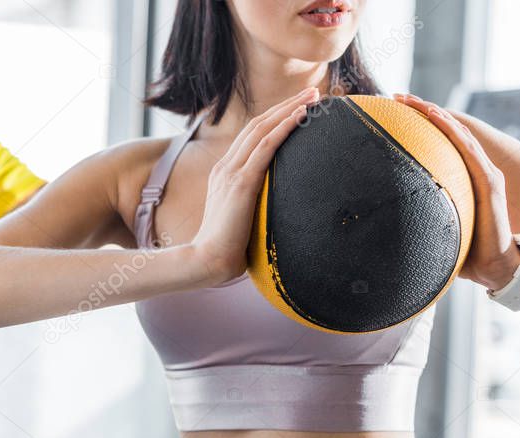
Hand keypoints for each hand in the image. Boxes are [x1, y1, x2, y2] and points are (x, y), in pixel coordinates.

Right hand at [191, 87, 320, 285]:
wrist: (207, 261)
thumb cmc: (225, 251)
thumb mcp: (241, 220)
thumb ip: (253, 208)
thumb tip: (276, 212)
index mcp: (224, 174)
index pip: (251, 137)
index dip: (274, 119)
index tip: (297, 109)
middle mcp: (225, 167)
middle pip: (257, 125)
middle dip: (285, 106)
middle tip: (311, 93)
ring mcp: (231, 173)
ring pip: (262, 129)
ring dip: (289, 109)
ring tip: (313, 97)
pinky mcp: (241, 183)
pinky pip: (266, 146)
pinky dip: (285, 127)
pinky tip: (302, 116)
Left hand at [394, 93, 519, 289]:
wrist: (492, 268)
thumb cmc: (463, 253)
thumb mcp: (431, 228)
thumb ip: (415, 219)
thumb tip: (379, 227)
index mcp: (460, 179)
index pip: (436, 144)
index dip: (417, 126)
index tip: (391, 113)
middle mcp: (473, 171)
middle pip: (445, 132)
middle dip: (421, 111)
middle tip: (395, 97)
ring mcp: (484, 174)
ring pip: (457, 135)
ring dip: (435, 115)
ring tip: (413, 100)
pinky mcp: (490, 182)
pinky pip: (469, 151)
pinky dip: (453, 132)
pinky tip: (437, 117)